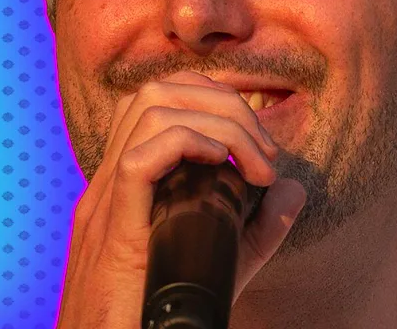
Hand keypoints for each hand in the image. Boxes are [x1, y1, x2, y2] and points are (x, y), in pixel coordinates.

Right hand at [55, 70, 307, 328]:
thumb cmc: (155, 320)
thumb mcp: (217, 265)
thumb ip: (255, 227)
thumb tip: (292, 186)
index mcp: (120, 187)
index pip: (154, 103)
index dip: (210, 100)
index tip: (255, 142)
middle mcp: (106, 184)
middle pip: (154, 91)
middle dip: (222, 102)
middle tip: (265, 152)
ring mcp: (104, 203)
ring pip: (149, 109)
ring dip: (218, 122)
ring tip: (256, 163)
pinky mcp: (111, 231)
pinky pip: (138, 158)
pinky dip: (190, 144)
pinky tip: (223, 167)